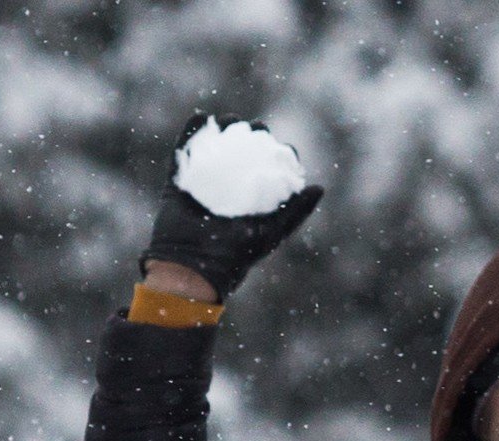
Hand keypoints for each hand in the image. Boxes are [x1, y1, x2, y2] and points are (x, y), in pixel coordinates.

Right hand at [140, 119, 322, 298]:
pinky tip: (201, 117)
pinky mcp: (178, 184)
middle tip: (256, 127)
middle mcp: (228, 192)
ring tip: (230, 120)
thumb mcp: (273, 232)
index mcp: (251, 203)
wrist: (192, 266)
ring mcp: (202, 186)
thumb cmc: (237, 255)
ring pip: (214, 150)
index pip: (267, 172)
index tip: (281, 145)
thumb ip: (296, 212)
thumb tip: (320, 187)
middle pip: (241, 156)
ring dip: (223, 131)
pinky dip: (190, 134)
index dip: (276, 155)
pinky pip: (183, 154)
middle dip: (250, 137)